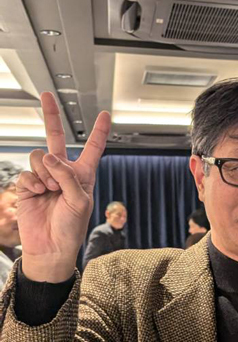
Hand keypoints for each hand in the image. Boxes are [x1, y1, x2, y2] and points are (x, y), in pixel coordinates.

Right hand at [16, 92, 110, 280]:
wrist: (50, 247)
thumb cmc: (70, 228)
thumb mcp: (80, 201)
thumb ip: (67, 176)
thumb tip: (50, 157)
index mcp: (83, 175)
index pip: (92, 148)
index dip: (99, 132)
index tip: (105, 115)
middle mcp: (63, 172)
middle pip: (57, 138)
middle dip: (51, 115)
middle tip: (46, 94)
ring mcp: (44, 177)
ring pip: (40, 156)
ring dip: (45, 172)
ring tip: (50, 190)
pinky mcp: (28, 185)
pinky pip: (28, 172)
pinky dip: (33, 182)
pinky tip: (38, 193)